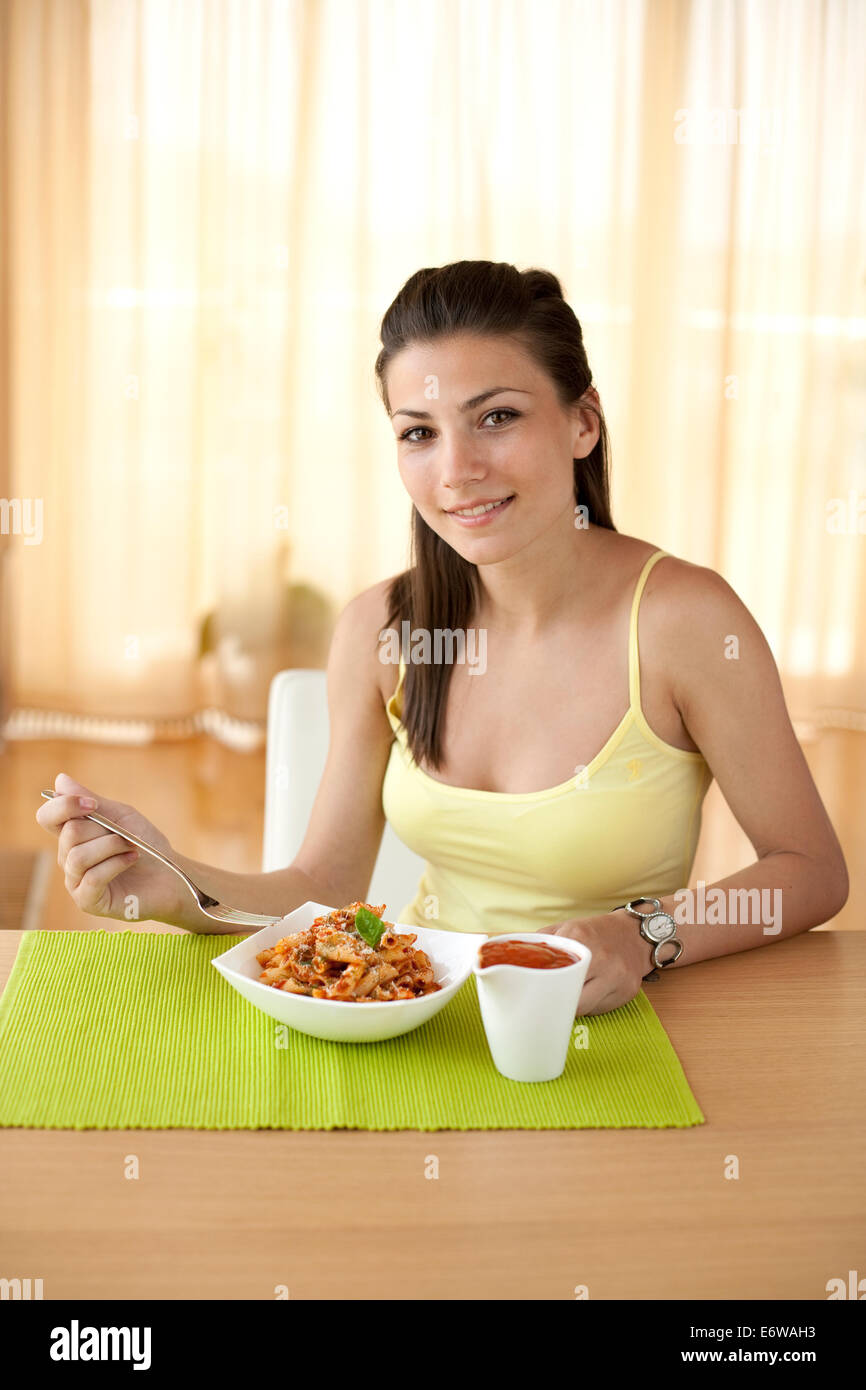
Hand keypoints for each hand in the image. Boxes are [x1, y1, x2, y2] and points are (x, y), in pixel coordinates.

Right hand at [35, 771, 184, 925]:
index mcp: (73, 835)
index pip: (47, 817)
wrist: (170, 874)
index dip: (64, 805)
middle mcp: (68, 858)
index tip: (93, 804)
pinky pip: (92, 877)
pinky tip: (131, 860)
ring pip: (78, 856)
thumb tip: (60, 779)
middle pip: (69, 834)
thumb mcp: (121, 816)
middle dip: (104, 830)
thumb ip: (91, 800)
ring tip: (132, 848)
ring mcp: (76, 881)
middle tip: (128, 836)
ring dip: (112, 846)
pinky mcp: (88, 901)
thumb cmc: (146, 845)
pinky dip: (116, 864)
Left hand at [536, 911, 652, 1015]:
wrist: (635, 933)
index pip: (553, 974)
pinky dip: (591, 1007)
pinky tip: (589, 995)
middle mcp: (601, 957)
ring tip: (566, 999)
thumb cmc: (595, 932)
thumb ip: (541, 943)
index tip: (532, 996)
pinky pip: (601, 1009)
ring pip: (586, 1008)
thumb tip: (514, 961)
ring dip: (573, 1007)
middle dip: (557, 1004)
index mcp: (580, 938)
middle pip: (570, 997)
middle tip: (546, 1004)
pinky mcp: (628, 991)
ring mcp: (617, 976)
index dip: (541, 989)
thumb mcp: (566, 928)